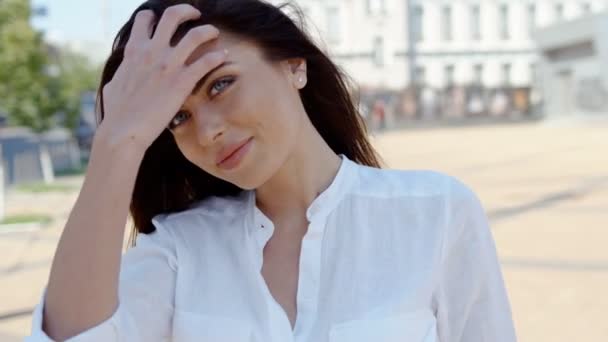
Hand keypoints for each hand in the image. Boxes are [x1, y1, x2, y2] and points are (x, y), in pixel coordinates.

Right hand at [97, 4, 225, 151]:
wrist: (123, 131)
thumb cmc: (117, 113)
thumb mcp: (114, 84)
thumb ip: (124, 71)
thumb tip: (125, 71)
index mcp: (134, 50)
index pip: (146, 19)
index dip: (157, 17)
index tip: (166, 23)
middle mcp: (152, 52)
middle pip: (173, 15)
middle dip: (187, 11)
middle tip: (196, 16)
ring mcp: (168, 65)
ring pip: (196, 34)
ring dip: (208, 30)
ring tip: (214, 33)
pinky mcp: (182, 82)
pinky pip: (207, 61)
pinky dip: (218, 55)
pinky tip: (223, 56)